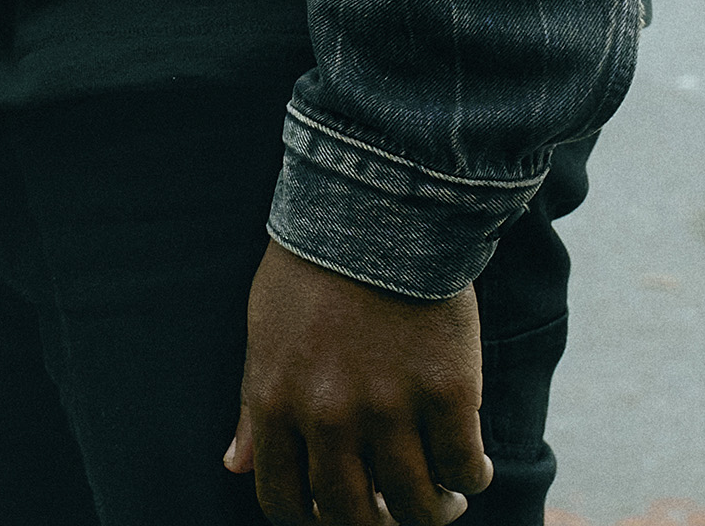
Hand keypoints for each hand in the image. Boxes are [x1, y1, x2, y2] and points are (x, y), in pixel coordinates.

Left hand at [223, 241, 490, 524]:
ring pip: (416, 504)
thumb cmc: (312, 269)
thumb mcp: (263, 333)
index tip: (338, 509)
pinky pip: (464, 466)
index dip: (312, 519)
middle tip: (396, 508)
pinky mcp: (447, 392)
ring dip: (433, 510)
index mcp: (276, 403)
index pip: (283, 502)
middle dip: (377, 522)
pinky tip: (469, 466)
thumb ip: (253, 407)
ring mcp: (391, 408)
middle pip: (353, 516)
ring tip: (445, 497)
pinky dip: (470, 476)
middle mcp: (330, 417)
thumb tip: (233, 465)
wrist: (376, 209)